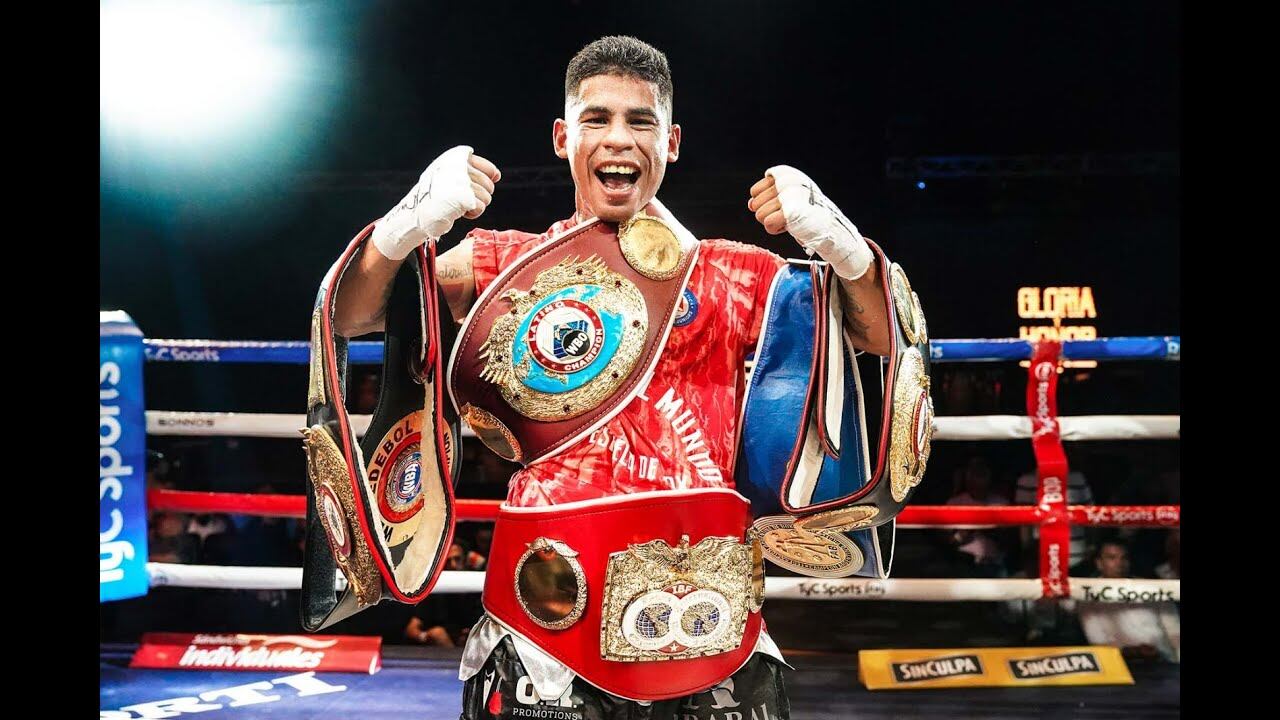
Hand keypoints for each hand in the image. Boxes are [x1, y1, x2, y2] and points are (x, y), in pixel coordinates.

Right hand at [371, 146, 501, 260]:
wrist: (415, 213)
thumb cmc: (432, 196)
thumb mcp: (447, 174)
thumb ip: (469, 170)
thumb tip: (496, 175)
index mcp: (455, 157)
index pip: (486, 168)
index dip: (490, 177)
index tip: (487, 184)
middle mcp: (459, 166)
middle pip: (488, 185)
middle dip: (480, 196)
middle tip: (462, 200)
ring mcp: (462, 180)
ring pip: (486, 197)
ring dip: (475, 205)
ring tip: (457, 206)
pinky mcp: (464, 197)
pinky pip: (481, 207)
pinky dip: (472, 213)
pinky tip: (458, 212)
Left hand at [747, 166, 872, 279]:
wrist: (829, 225)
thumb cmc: (808, 211)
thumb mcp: (788, 196)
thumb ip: (767, 196)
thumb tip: (750, 204)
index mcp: (785, 174)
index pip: (755, 191)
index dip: (764, 203)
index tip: (781, 206)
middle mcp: (786, 182)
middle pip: (755, 204)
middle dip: (767, 213)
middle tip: (786, 214)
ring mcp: (788, 196)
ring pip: (759, 215)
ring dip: (772, 222)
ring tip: (789, 219)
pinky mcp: (790, 212)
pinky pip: (768, 225)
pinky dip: (776, 230)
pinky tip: (789, 225)